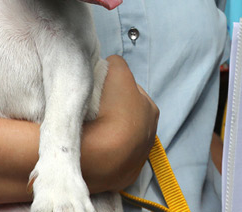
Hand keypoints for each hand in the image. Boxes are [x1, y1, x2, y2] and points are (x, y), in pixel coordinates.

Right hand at [83, 55, 157, 190]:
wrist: (100, 155)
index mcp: (151, 110)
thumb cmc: (112, 109)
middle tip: (93, 111)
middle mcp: (149, 135)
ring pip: (119, 139)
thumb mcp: (116, 70)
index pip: (131, 93)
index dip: (114, 90)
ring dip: (107, 134)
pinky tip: (92, 149)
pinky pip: (110, 161)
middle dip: (113, 113)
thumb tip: (111, 66)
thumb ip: (117, 64)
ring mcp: (136, 159)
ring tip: (90, 130)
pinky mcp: (123, 177)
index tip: (99, 92)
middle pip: (126, 117)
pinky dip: (103, 155)